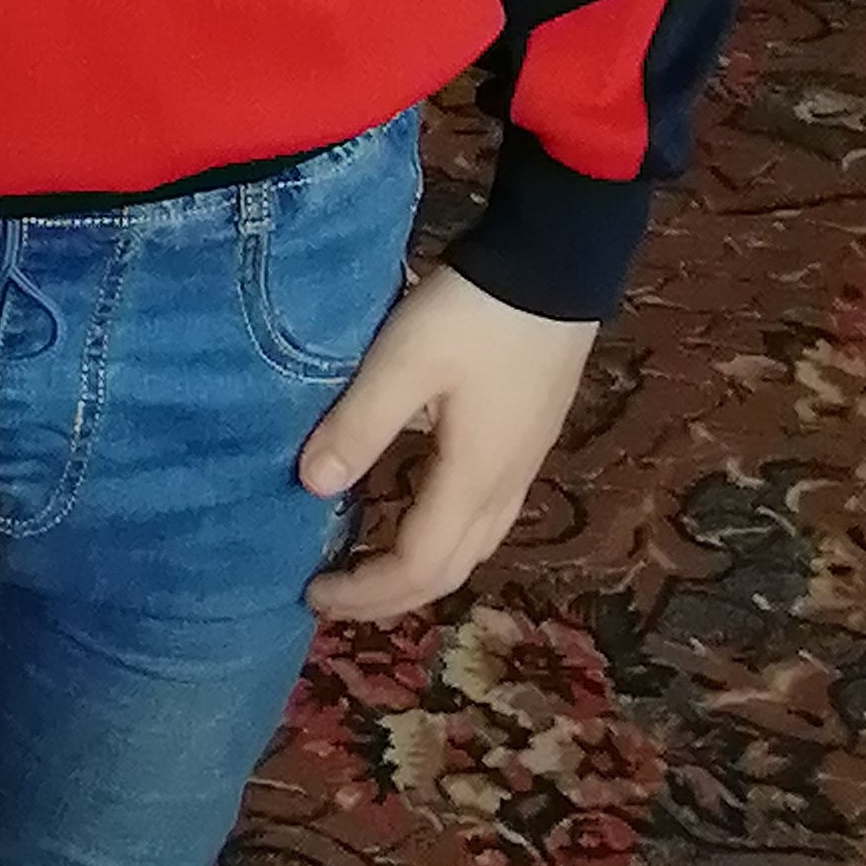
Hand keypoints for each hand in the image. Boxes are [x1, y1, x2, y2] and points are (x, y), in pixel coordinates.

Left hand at [298, 260, 595, 618]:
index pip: (418, 565)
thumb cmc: (475, 314)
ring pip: (472, 547)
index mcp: (473, 478)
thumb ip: (359, 424)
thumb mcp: (404, 361)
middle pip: (450, 571)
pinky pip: (483, 517)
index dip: (366, 590)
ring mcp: (523, 465)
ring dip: (419, 571)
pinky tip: (414, 513)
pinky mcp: (526, 440)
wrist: (556, 267)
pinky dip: (441, 538)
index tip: (311, 592)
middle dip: (389, 597)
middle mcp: (505, 486)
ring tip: (367, 569)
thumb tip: (310, 487)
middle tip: (332, 598)